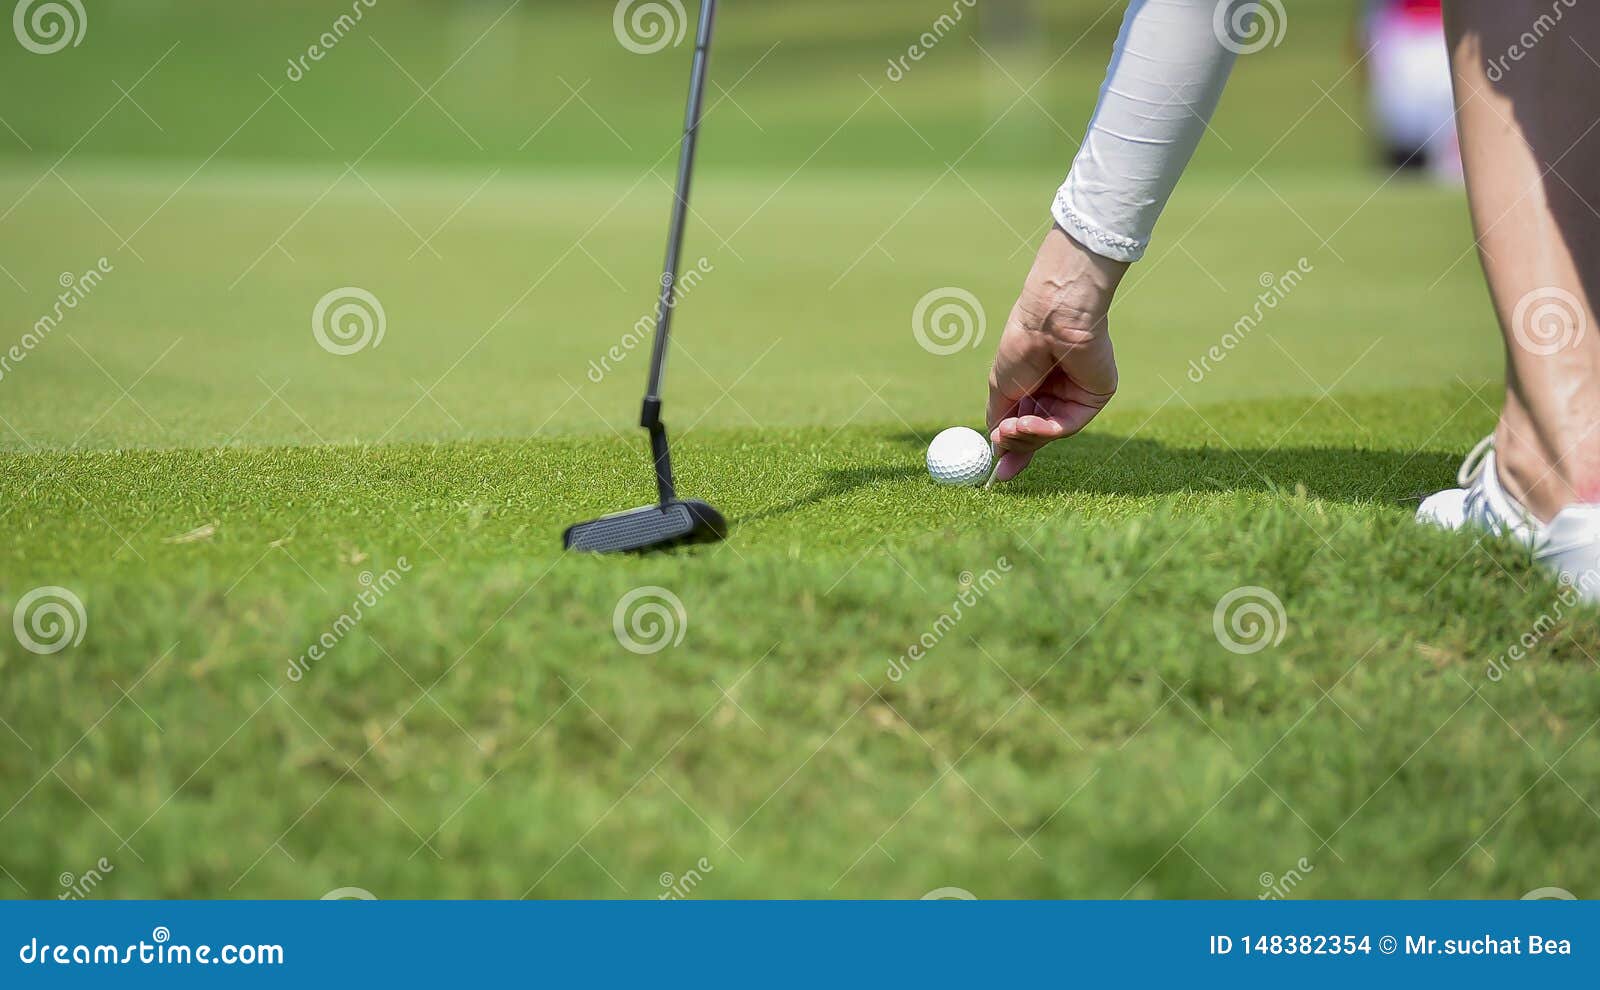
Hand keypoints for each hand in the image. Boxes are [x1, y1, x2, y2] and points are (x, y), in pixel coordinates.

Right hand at [986, 224, 1127, 481]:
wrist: (1051, 318)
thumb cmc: (1022, 345)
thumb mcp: (1001, 386)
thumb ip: (1000, 417)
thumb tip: (995, 447)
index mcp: (1031, 385)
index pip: (1023, 425)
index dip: (1011, 449)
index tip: (997, 475)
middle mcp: (1055, 391)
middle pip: (1038, 434)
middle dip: (1018, 445)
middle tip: (1002, 451)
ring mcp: (1075, 395)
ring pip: (1052, 432)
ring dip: (1029, 436)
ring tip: (1012, 428)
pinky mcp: (1095, 396)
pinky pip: (1070, 424)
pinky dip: (1049, 430)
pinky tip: (1031, 424)